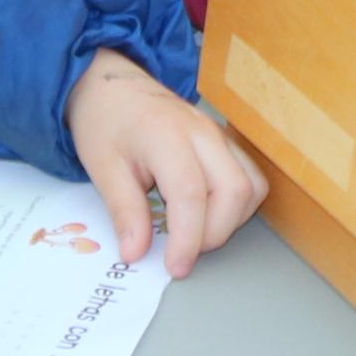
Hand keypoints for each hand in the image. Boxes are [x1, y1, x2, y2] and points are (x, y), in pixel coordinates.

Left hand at [65, 50, 264, 275]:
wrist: (114, 87)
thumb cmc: (105, 124)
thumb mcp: (102, 169)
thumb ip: (124, 211)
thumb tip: (136, 254)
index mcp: (166, 135)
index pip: (191, 193)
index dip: (188, 238)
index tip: (175, 267)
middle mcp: (203, 133)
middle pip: (234, 190)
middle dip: (214, 234)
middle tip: (181, 252)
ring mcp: (220, 135)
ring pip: (252, 186)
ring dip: (231, 221)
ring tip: (194, 233)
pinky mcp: (227, 142)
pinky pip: (252, 178)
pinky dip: (238, 205)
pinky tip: (209, 213)